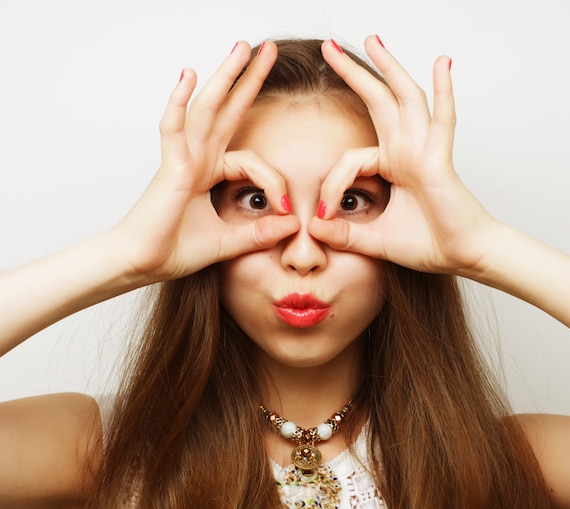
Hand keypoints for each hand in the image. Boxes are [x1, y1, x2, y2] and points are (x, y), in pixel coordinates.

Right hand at [108, 41, 298, 283]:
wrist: (141, 265)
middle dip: (248, 82)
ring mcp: (182, 160)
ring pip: (206, 110)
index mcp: (210, 174)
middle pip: (227, 112)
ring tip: (243, 48)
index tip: (289, 208)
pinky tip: (189, 75)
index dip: (275, 181)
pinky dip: (179, 102)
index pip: (251, 161)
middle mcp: (197, 160)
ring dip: (224, 77)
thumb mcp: (228, 243)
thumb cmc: (173, 251)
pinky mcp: (169, 167)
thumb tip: (295, 223)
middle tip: (267, 51)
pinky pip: (173, 129)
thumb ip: (259, 234)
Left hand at [309, 36, 498, 275]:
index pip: (350, 159)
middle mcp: (407, 151)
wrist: (461, 256)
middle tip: (330, 49)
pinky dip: (443, 92)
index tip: (322, 215)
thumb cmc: (428, 245)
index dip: (331, 184)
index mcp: (392, 167)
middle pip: (378, 103)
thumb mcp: (374, 240)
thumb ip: (345, 233)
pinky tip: (441, 63)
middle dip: (355, 74)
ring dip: (388, 68)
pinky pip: (442, 121)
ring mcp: (424, 151)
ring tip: (372, 40)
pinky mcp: (440, 159)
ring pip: (405, 99)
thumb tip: (312, 226)